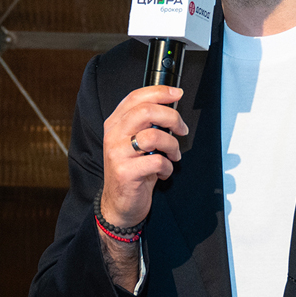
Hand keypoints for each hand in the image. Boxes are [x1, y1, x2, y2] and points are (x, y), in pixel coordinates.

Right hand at [100, 85, 186, 226]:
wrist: (119, 204)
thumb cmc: (132, 171)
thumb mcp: (135, 143)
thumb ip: (146, 124)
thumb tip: (170, 107)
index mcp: (115, 124)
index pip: (136, 97)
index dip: (160, 92)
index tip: (177, 94)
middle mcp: (113, 135)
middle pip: (146, 111)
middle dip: (172, 117)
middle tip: (182, 129)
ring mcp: (117, 154)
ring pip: (154, 136)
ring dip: (172, 145)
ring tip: (173, 155)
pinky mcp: (125, 172)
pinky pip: (157, 161)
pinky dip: (168, 167)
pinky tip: (164, 172)